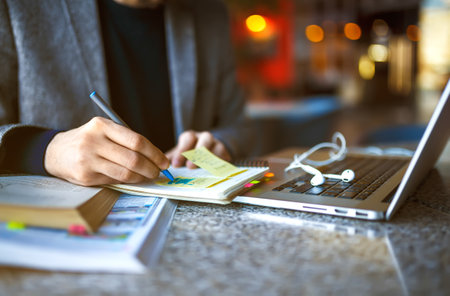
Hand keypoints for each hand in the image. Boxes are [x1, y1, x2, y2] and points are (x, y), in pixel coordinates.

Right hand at [44, 117, 169, 185]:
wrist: (56, 152)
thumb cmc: (88, 140)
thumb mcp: (103, 131)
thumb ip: (125, 139)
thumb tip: (155, 157)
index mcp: (102, 125)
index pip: (136, 141)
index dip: (154, 153)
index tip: (164, 161)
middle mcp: (94, 141)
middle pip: (133, 158)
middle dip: (151, 168)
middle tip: (158, 172)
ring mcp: (88, 159)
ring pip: (125, 172)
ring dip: (142, 177)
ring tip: (148, 176)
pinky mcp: (85, 176)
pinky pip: (114, 180)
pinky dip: (128, 181)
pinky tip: (133, 178)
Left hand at [166, 130, 230, 167]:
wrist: (211, 152)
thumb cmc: (191, 155)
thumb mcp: (180, 155)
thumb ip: (172, 160)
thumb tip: (158, 168)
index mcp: (191, 137)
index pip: (187, 139)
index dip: (182, 151)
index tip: (176, 164)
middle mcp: (204, 137)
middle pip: (204, 140)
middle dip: (197, 153)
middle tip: (189, 166)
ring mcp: (217, 144)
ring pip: (216, 147)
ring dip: (209, 158)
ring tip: (203, 169)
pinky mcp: (225, 153)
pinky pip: (224, 157)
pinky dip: (219, 163)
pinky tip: (214, 171)